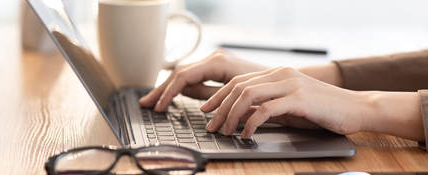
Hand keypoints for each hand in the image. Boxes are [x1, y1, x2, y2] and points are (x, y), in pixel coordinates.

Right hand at [139, 49, 266, 110]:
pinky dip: (180, 87)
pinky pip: (193, 76)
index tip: (159, 107)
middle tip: (146, 103)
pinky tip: (171, 96)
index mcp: (217, 62)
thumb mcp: (234, 95)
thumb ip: (208, 94)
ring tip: (153, 101)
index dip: (168, 92)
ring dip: (167, 88)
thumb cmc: (264, 88)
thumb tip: (185, 93)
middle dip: (161, 89)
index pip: (183, 76)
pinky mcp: (217, 67)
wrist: (282, 81)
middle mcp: (214, 58)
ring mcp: (215, 61)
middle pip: (179, 73)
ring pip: (184, 74)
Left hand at [200, 67, 367, 137]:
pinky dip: (251, 123)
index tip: (206, 110)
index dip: (219, 96)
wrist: (356, 108)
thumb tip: (241, 115)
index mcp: (277, 73)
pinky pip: (266, 110)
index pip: (239, 82)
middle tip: (211, 126)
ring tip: (226, 131)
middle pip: (238, 87)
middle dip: (220, 108)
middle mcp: (281, 74)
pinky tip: (246, 134)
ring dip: (232, 115)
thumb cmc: (323, 110)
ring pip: (248, 96)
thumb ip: (266, 107)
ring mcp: (290, 85)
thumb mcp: (289, 107)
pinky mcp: (299, 99)